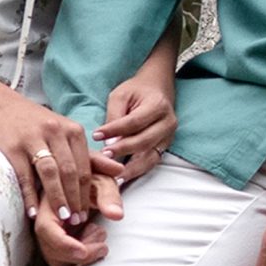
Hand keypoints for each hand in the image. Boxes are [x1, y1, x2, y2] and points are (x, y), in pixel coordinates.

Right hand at [0, 89, 122, 222]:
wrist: (3, 107)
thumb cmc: (40, 125)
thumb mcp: (68, 135)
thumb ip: (92, 156)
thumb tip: (120, 170)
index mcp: (73, 130)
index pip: (85, 167)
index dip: (87, 192)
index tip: (88, 213)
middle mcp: (56, 132)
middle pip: (70, 171)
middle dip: (75, 198)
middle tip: (78, 220)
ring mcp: (33, 138)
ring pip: (50, 172)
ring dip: (58, 198)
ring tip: (62, 218)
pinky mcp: (14, 146)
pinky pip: (25, 175)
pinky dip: (30, 195)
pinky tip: (34, 212)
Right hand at [33, 177, 123, 265]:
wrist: (87, 185)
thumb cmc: (93, 180)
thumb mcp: (102, 182)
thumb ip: (109, 196)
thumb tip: (116, 215)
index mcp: (48, 202)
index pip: (45, 228)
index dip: (62, 244)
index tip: (83, 252)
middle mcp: (42, 219)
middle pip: (49, 248)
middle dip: (75, 254)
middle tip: (102, 247)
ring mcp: (47, 232)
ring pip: (54, 257)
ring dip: (79, 255)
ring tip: (100, 235)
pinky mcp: (55, 242)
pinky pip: (61, 259)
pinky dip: (79, 256)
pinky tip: (93, 239)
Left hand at [97, 63, 177, 182]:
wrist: (157, 88)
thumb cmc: (136, 91)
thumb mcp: (121, 95)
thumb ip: (114, 116)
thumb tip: (108, 141)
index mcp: (157, 105)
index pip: (134, 122)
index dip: (115, 130)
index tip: (96, 135)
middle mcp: (167, 123)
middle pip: (144, 141)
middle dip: (122, 150)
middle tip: (104, 156)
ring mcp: (169, 137)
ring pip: (150, 156)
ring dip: (131, 168)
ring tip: (114, 176)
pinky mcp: (165, 146)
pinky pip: (152, 162)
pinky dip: (138, 171)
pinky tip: (123, 177)